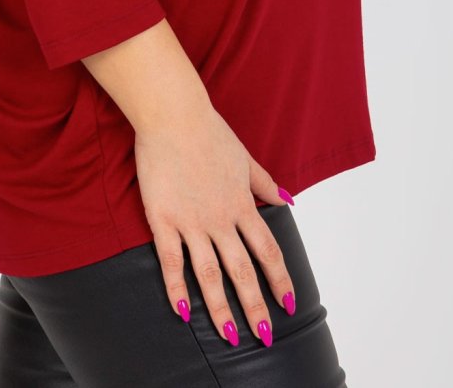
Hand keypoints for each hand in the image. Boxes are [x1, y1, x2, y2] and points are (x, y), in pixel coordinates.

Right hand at [133, 103, 294, 345]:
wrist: (173, 115)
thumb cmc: (208, 131)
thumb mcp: (244, 157)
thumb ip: (264, 183)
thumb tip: (288, 200)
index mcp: (241, 203)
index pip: (267, 250)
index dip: (279, 279)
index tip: (289, 303)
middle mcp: (221, 218)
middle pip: (243, 270)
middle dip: (256, 305)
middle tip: (264, 336)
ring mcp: (192, 221)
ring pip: (210, 274)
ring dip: (221, 308)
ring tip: (230, 336)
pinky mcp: (163, 218)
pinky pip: (171, 260)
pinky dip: (176, 288)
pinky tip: (182, 311)